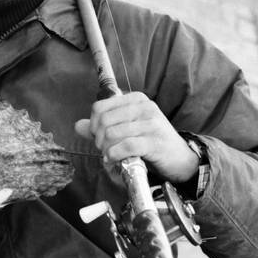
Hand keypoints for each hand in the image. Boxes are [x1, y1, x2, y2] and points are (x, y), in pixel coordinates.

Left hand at [74, 91, 198, 182]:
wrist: (179, 157)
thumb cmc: (149, 141)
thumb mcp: (125, 129)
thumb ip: (101, 127)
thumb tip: (78, 125)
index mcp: (135, 99)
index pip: (100, 107)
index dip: (93, 124)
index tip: (98, 136)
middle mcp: (144, 107)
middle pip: (103, 120)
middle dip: (98, 138)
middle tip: (103, 148)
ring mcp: (151, 123)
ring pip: (112, 133)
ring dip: (105, 149)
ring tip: (110, 154)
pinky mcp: (155, 141)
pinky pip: (126, 146)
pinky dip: (114, 155)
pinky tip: (114, 159)